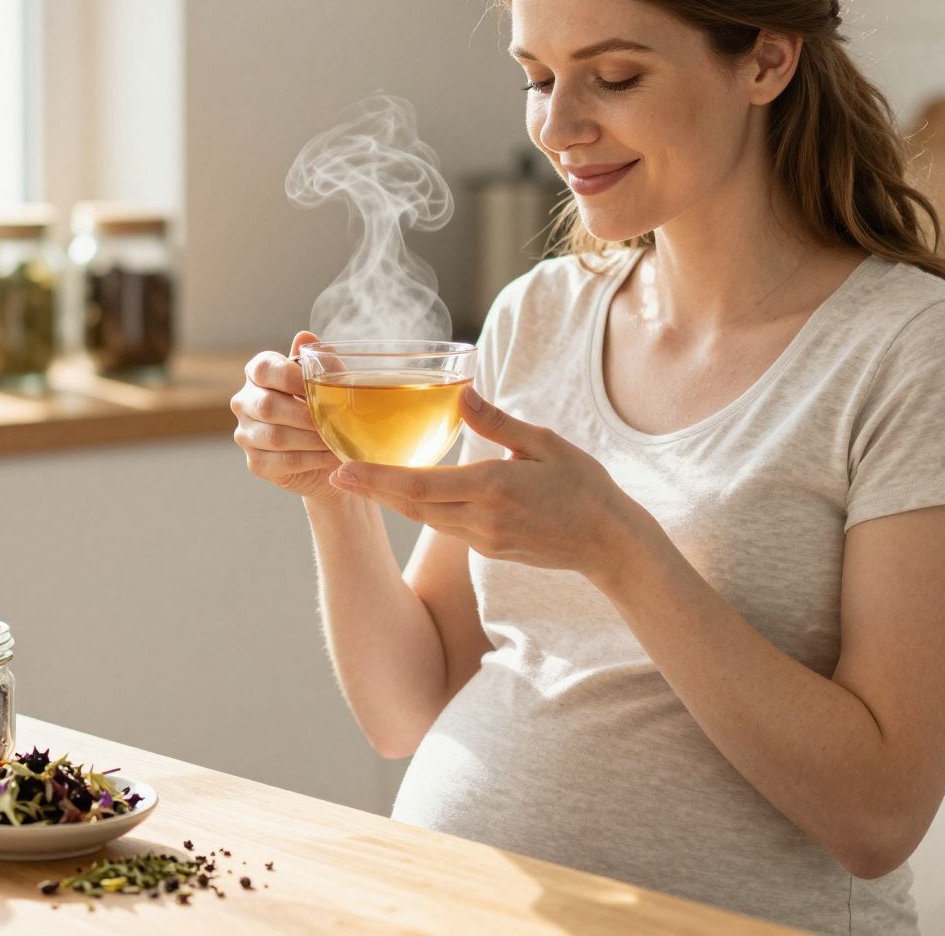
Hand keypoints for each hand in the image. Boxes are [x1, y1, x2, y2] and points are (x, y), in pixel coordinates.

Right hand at [232, 330, 344, 501]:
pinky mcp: (256, 463)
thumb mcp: (327, 381)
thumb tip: (305, 336)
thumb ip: (319, 361)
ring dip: (312, 439)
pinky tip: (331, 455)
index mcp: (258, 373)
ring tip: (338, 438)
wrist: (325, 452)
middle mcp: (244, 402)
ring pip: (275, 436)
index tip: (319, 386)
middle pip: (267, 406)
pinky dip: (312, 459)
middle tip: (334, 419)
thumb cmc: (323, 406)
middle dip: (306, 414)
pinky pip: (282, 461)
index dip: (291, 376)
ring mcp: (246, 434)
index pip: (263, 368)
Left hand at [328, 386, 665, 582]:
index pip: (419, 484)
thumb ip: (499, 423)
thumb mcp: (546, 444)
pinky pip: (447, 525)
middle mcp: (481, 519)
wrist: (608, 544)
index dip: (376, 478)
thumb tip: (462, 396)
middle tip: (337, 471)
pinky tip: (413, 492)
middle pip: (411, 504)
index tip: (341, 469)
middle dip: (373, 488)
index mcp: (492, 488)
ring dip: (395, 498)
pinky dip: (424, 507)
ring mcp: (483, 540)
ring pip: (426, 517)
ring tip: (364, 478)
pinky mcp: (489, 550)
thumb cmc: (584, 487)